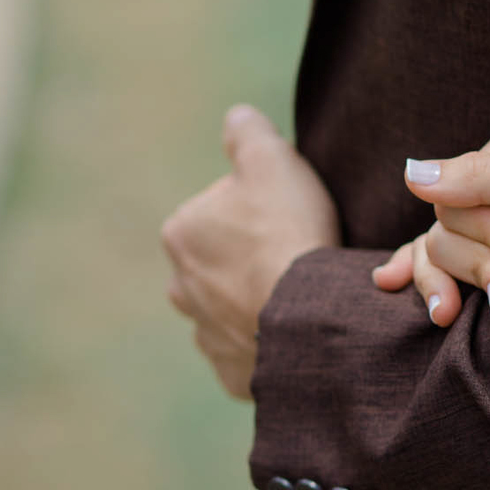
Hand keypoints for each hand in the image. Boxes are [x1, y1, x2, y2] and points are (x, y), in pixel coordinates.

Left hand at [162, 107, 338, 397]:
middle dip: (252, 256)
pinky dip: (269, 339)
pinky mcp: (231, 372)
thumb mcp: (271, 158)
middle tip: (298, 251)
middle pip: (222, 259)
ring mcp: (204, 333)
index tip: (290, 214)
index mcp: (181, 231)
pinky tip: (296, 327)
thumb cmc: (288, 230)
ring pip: (232, 306)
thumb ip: (247, 131)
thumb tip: (236, 117)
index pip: (222, 206)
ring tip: (299, 293)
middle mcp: (179, 286)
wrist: (310, 317)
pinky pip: (251, 349)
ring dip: (257, 299)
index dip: (262, 206)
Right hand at [372, 124, 489, 326]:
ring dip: (458, 285)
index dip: (482, 229)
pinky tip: (389, 282)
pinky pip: (432, 268)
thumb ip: (484, 175)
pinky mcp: (489, 272)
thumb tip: (409, 174)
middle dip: (478, 262)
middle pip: (443, 226)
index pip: (454, 191)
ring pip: (436, 254)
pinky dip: (415, 276)